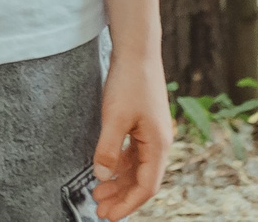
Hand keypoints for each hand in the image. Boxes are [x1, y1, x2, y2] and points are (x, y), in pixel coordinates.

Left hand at [91, 50, 171, 219]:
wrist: (137, 53)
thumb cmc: (129, 83)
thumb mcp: (114, 117)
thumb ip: (108, 148)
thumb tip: (102, 176)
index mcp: (159, 146)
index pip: (146, 187)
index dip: (128, 204)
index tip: (110, 216)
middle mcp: (159, 145)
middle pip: (141, 181)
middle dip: (121, 198)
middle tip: (99, 210)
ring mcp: (152, 136)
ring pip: (136, 169)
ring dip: (118, 183)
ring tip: (97, 194)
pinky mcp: (142, 127)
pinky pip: (133, 155)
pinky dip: (119, 165)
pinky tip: (105, 171)